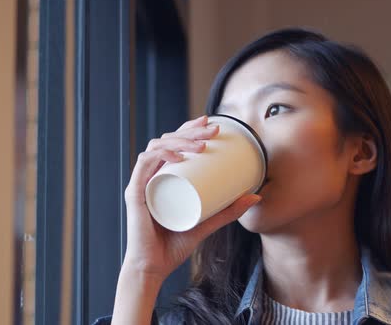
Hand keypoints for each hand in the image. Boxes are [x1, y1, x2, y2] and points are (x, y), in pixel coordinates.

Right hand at [122, 115, 261, 279]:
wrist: (154, 267)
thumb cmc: (174, 245)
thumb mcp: (207, 223)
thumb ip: (228, 211)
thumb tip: (255, 196)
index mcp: (162, 177)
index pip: (173, 145)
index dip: (189, 129)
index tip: (210, 123)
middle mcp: (150, 175)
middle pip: (167, 141)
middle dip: (190, 130)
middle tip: (213, 129)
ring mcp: (142, 183)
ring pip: (157, 148)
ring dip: (180, 140)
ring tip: (203, 143)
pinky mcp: (135, 193)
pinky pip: (145, 165)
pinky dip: (161, 156)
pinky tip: (178, 157)